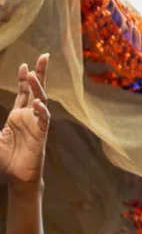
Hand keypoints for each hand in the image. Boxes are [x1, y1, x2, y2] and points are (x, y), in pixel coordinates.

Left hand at [0, 56, 49, 188]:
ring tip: (33, 75)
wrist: (16, 177)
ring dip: (38, 87)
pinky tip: (36, 103)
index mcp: (17, 116)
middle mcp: (29, 116)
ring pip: (41, 100)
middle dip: (40, 73)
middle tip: (44, 56)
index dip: (24, 78)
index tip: (24, 64)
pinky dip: (41, 110)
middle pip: (36, 90)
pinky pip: (43, 119)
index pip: (23, 92)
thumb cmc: (5, 159)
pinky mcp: (41, 134)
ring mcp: (36, 124)